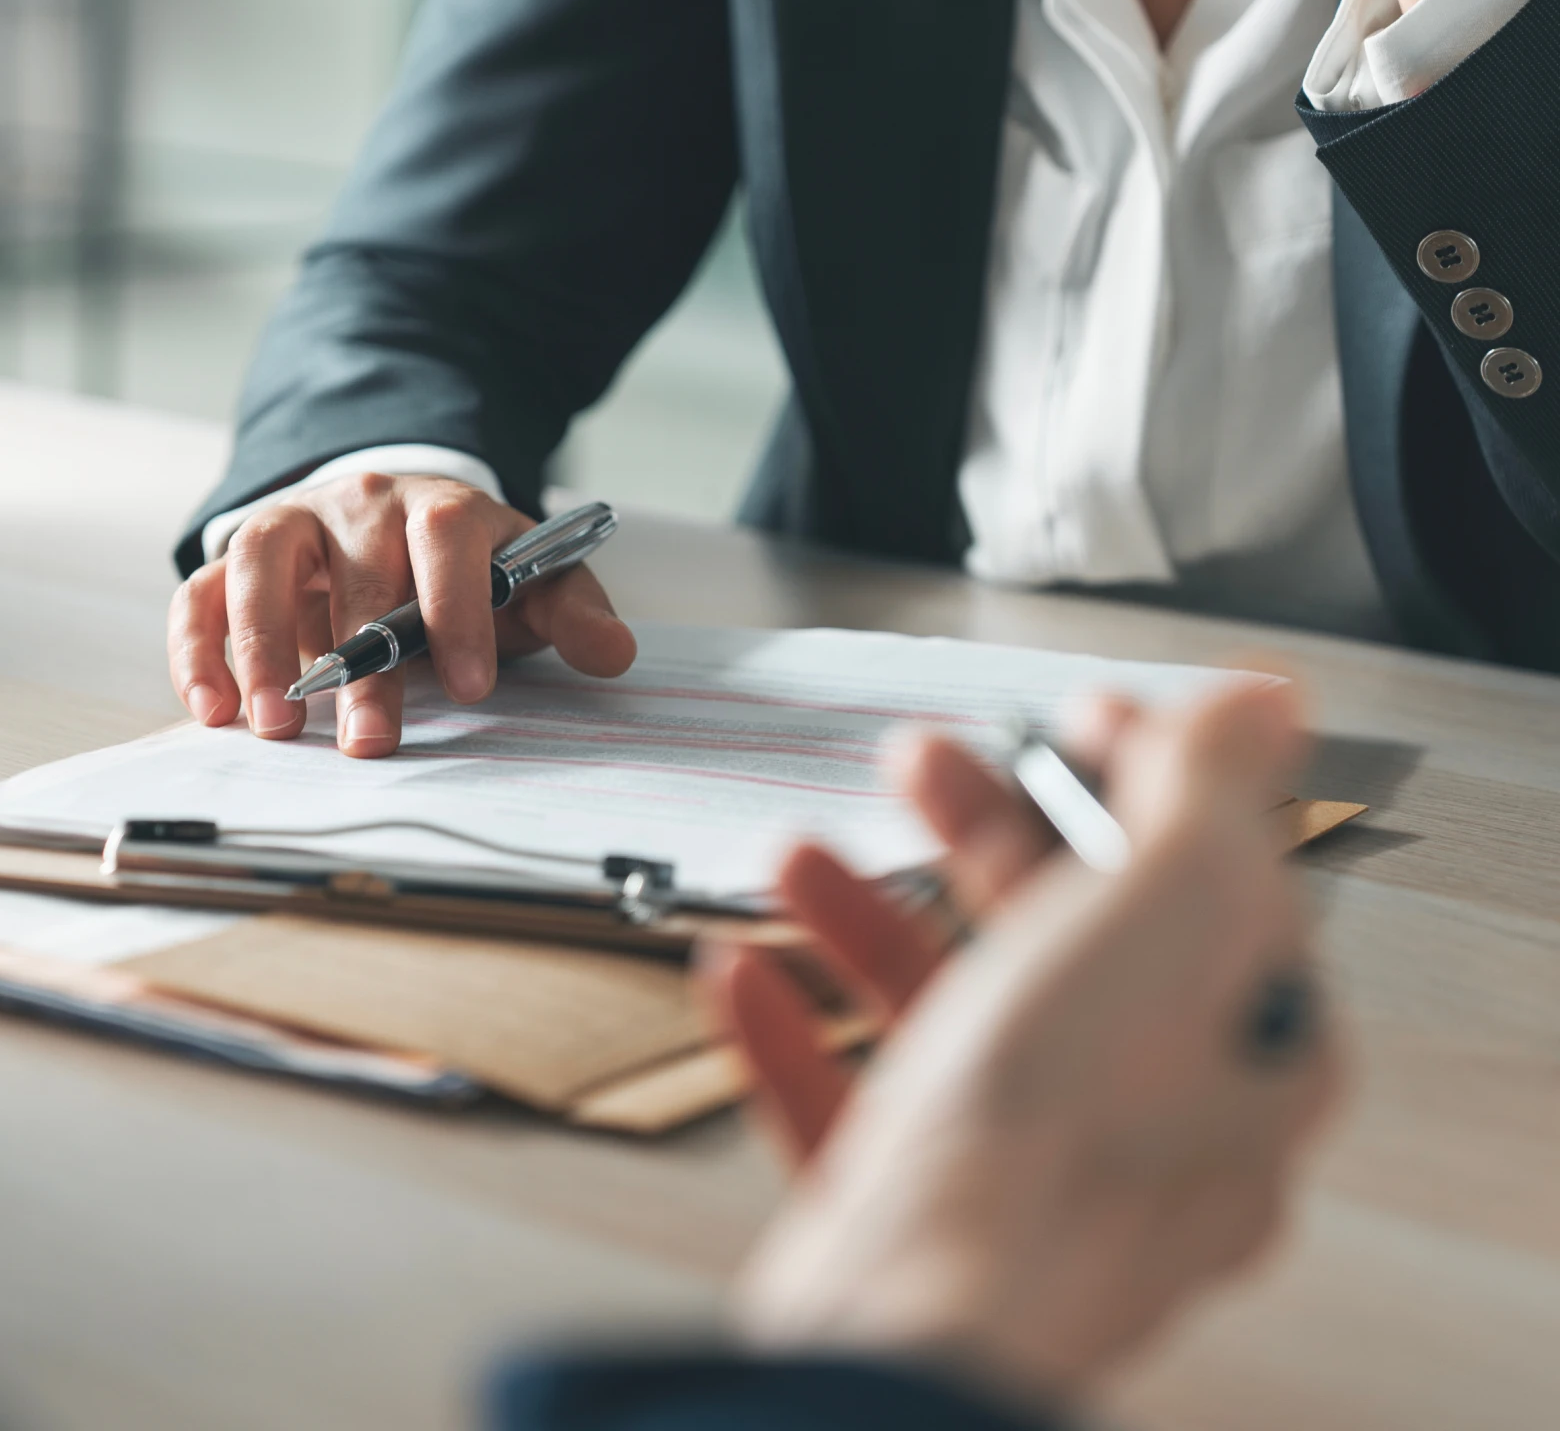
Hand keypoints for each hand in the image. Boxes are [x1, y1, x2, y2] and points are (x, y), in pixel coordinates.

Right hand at [168, 475, 635, 757]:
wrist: (397, 519)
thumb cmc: (469, 567)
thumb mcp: (532, 580)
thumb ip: (570, 612)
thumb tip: (614, 653)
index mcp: (440, 507)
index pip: (447, 539)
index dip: (458, 610)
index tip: (470, 689)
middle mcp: (360, 504)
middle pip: (355, 570)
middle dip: (362, 662)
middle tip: (368, 741)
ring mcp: (292, 524)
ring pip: (260, 562)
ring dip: (261, 644)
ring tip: (274, 724)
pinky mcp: (238, 559)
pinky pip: (201, 591)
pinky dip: (197, 647)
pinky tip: (211, 709)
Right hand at [706, 680, 1346, 1400]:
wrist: (921, 1314)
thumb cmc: (1055, 1144)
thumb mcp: (1162, 909)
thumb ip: (1210, 790)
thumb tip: (1263, 703)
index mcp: (1245, 1046)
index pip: (1211, 879)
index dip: (1137, 776)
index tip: (1068, 717)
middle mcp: (1153, 1120)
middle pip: (1070, 936)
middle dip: (982, 829)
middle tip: (924, 763)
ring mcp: (1033, 1174)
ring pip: (955, 1014)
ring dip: (868, 917)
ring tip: (802, 861)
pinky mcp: (922, 1218)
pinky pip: (857, 1104)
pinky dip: (799, 1032)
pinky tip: (752, 981)